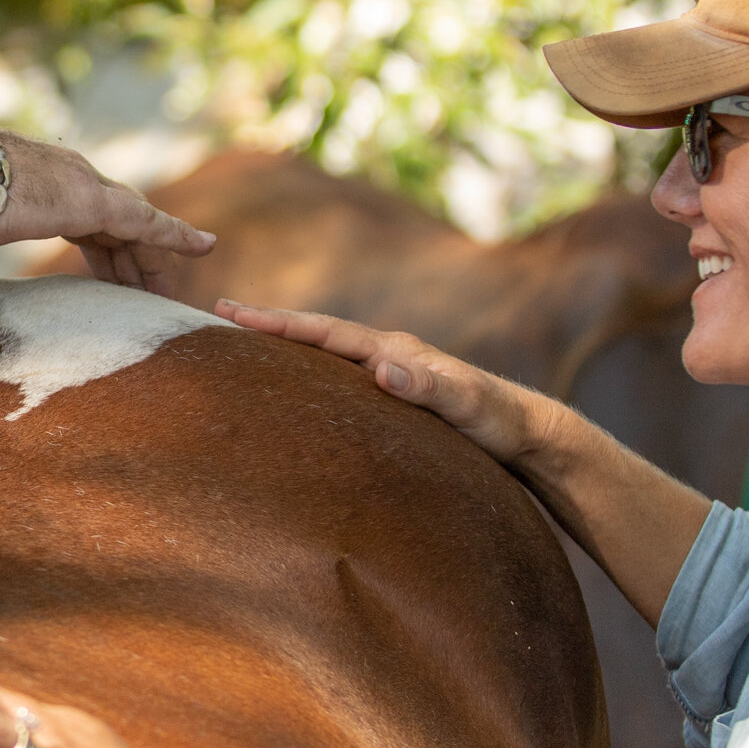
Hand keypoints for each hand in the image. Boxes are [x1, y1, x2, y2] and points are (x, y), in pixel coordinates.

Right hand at [0, 128, 215, 296]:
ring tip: (171, 294)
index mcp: (42, 191)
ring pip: (137, 228)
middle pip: (117, 229)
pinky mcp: (96, 200)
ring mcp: (87, 187)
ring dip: (156, 259)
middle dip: (132, 263)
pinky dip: (178, 235)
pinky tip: (204, 249)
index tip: (111, 283)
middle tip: (147, 298)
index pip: (86, 226)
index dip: (103, 257)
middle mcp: (72, 181)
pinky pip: (149, 223)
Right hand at [213, 301, 547, 463]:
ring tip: (243, 345)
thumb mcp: (469, 408)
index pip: (326, 332)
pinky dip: (308, 371)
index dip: (278, 323)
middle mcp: (389, 353)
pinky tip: (295, 385)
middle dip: (268, 325)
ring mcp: (391, 371)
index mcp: (396, 350)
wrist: (530, 432)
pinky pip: (339, 376)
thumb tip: (385, 368)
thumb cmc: (501, 423)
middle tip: (218, 315)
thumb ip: (432, 388)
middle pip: (317, 333)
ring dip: (285, 346)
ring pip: (326, 353)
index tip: (232, 314)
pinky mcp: (394, 393)